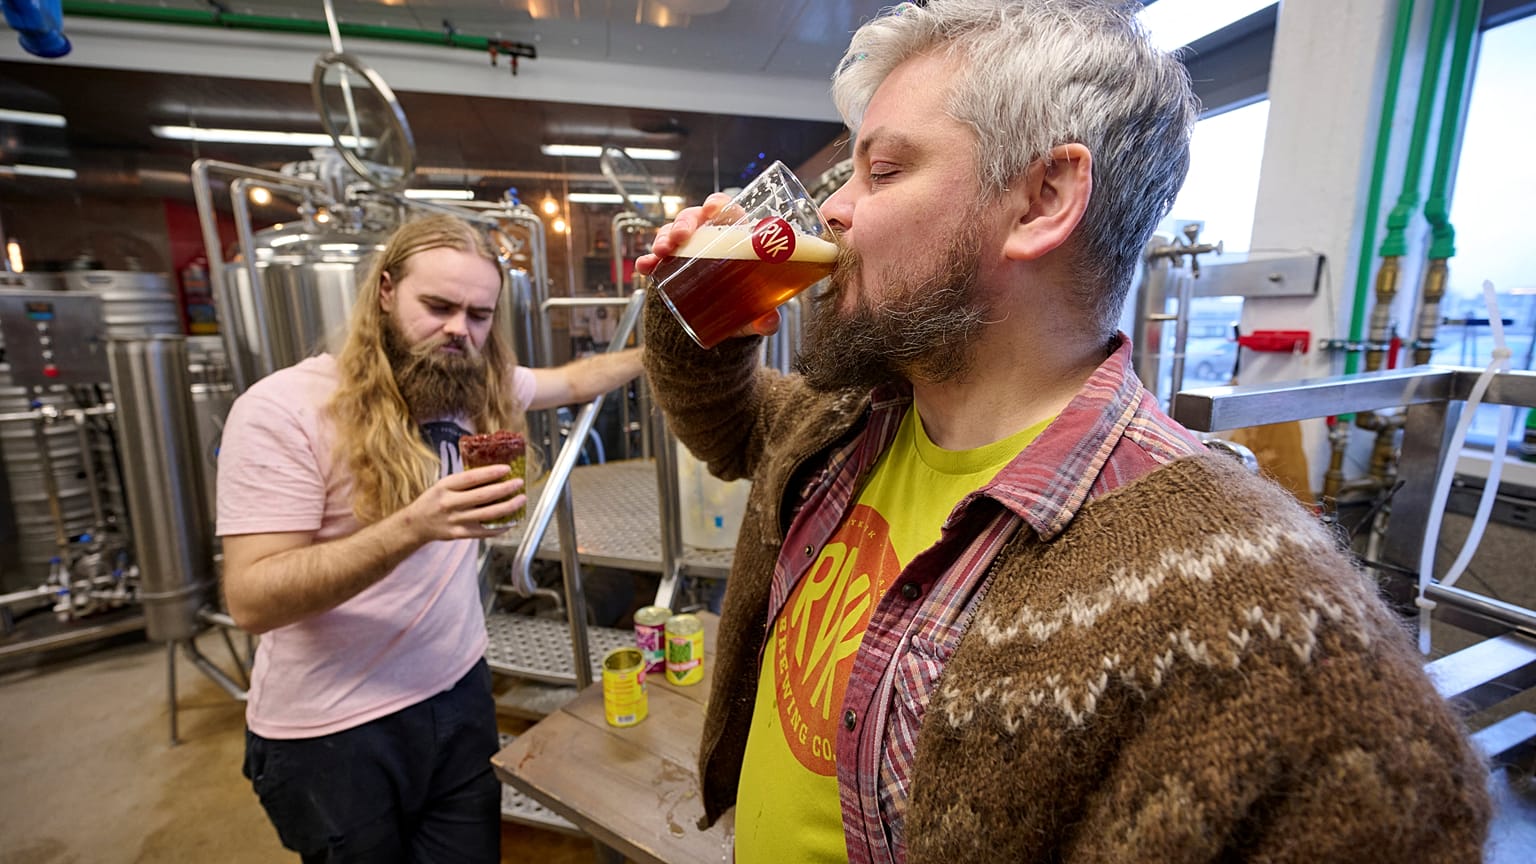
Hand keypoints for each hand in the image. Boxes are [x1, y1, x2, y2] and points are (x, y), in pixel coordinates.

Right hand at [401, 464, 525, 542]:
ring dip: (508, 507)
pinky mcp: (459, 534)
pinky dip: (500, 526)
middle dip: (505, 488)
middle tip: (519, 483)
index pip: (471, 478)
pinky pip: (484, 531)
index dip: (491, 473)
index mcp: (445, 486)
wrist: (416, 524)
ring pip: (487, 514)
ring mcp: (455, 520)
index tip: (507, 469)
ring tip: (521, 500)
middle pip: (483, 496)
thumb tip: (493, 473)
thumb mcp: (443, 485)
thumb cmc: (433, 500)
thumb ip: (464, 481)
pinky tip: (511, 521)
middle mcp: (450, 503)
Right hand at [636, 193, 780, 338]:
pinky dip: (648, 260)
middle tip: (680, 237)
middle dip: (684, 223)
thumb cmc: (746, 301)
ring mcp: (688, 249)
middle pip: (695, 218)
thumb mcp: (756, 309)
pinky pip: (657, 258)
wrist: (722, 321)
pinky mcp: (671, 266)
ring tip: (660, 252)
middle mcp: (709, 236)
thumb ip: (766, 317)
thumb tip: (769, 322)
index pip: (726, 210)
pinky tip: (644, 267)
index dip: (717, 205)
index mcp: (735, 235)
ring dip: (664, 238)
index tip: (711, 210)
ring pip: (673, 233)